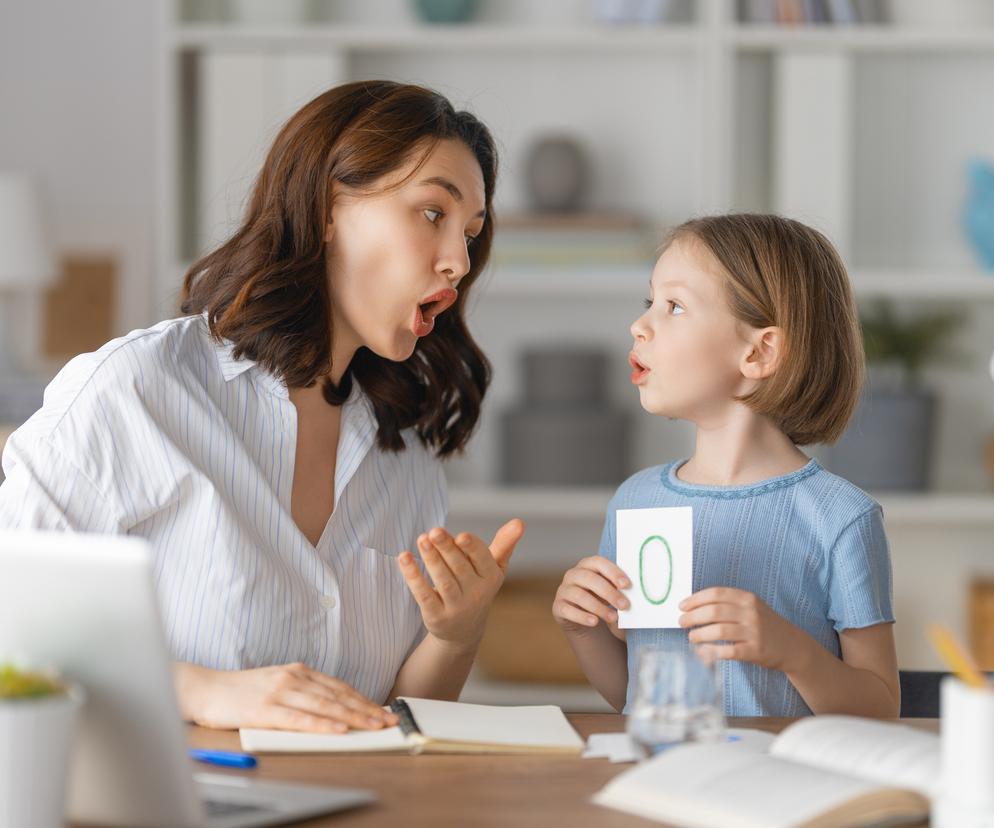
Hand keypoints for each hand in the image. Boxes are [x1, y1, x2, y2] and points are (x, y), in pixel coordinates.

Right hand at [174, 662, 398, 732]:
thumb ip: (304, 693)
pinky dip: (321, 725)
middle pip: (337, 696)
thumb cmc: (242, 692)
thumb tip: (336, 709)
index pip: (339, 687)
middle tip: (388, 721)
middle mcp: (293, 678)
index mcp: (299, 671)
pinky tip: (338, 730)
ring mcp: (279, 692)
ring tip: (373, 726)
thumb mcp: (278, 684)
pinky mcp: (264, 709)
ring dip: (352, 717)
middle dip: (366, 709)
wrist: (204, 689)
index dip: (364, 699)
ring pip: (324, 706)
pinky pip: (299, 719)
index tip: (384, 711)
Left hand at [397, 518, 525, 650]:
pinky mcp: (436, 617)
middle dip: (447, 549)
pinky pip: (424, 595)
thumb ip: (503, 544)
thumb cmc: (478, 587)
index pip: (483, 560)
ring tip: (422, 539)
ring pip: (443, 581)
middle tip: (434, 531)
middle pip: (459, 568)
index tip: (460, 536)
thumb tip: (520, 522)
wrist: (463, 630)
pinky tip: (404, 558)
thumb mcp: (494, 567)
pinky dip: (413, 576)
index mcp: (491, 578)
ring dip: (431, 559)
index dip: (472, 548)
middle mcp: (476, 595)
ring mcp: (456, 608)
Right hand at [552, 556, 629, 641]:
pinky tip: (594, 622)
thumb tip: (638, 593)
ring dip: (598, 607)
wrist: (589, 621)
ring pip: (579, 595)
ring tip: (613, 618)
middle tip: (624, 605)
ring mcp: (563, 590)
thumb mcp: (613, 593)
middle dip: (609, 592)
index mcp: (588, 565)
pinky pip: (568, 610)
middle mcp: (573, 574)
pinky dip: (582, 616)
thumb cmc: (605, 601)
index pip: (598, 562)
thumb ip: (620, 590)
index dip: (612, 572)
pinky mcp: (558, 607)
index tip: (627, 585)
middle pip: (589, 578)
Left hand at [679, 588, 802, 670]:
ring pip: (718, 630)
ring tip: (691, 637)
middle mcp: (751, 613)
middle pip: (714, 611)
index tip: (682, 606)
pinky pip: (728, 651)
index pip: (715, 594)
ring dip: (699, 634)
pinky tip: (702, 652)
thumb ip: (728, 604)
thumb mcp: (751, 607)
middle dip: (693, 616)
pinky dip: (712, 652)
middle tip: (681, 622)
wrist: (793, 646)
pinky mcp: (755, 651)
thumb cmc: (764, 625)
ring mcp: (754, 632)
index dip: (695, 599)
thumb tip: (693, 606)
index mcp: (747, 598)